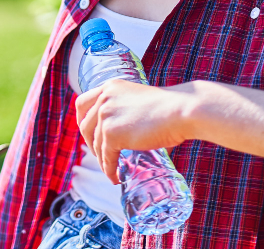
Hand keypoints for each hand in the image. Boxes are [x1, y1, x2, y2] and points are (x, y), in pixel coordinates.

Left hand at [75, 79, 193, 184]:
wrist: (180, 110)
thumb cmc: (169, 107)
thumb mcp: (139, 101)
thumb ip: (126, 111)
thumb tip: (126, 133)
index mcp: (110, 87)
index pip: (82, 103)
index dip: (82, 121)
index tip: (88, 133)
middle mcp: (104, 98)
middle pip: (85, 126)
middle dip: (91, 144)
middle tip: (102, 155)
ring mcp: (106, 116)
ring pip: (96, 145)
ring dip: (103, 160)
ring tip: (112, 169)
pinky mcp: (112, 134)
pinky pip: (106, 157)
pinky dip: (109, 170)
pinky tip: (116, 177)